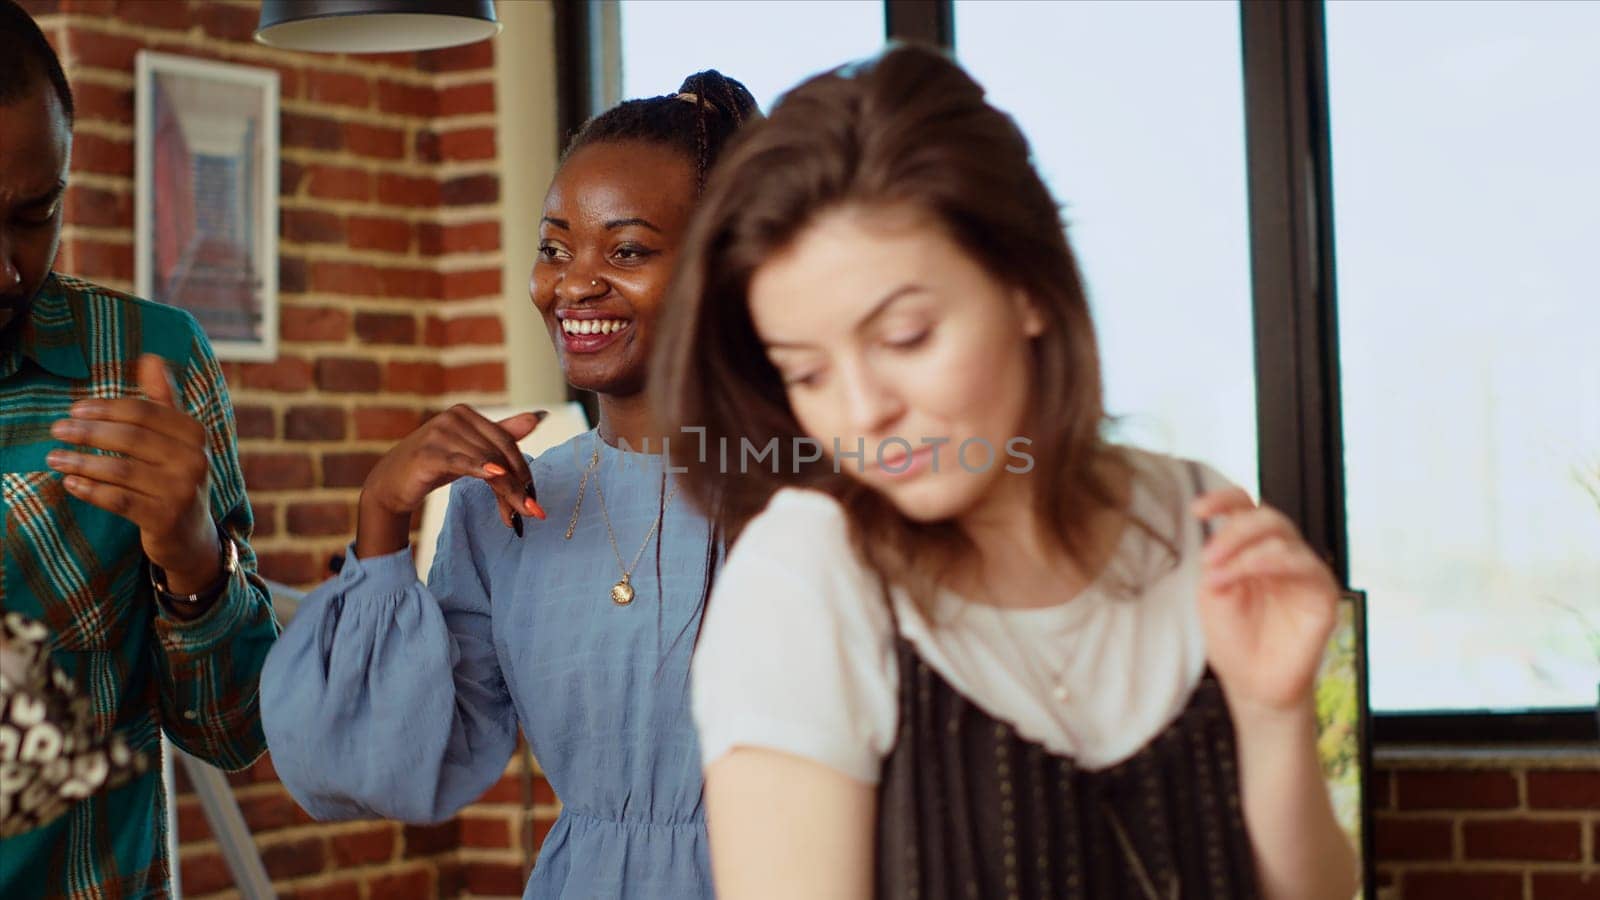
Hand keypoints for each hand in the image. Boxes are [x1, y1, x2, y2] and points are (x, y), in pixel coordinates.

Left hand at [47, 354, 221, 594]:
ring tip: (54, 458)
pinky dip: (90, 490)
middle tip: (57, 430)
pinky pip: (118, 500)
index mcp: (195, 434)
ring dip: (81, 462)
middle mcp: (194, 460)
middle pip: (130, 438)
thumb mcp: (177, 439)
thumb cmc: (175, 477)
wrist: (192, 534)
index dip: (106, 408)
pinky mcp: (165, 518)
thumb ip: (163, 401)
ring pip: (120, 469)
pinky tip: (70, 483)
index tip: (75, 409)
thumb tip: (151, 359)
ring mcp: (181, 490)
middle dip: (88, 432)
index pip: (144, 412)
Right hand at [356, 405, 546, 557]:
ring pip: (488, 462)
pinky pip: (462, 462)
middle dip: (518, 484)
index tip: (534, 497)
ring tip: (516, 514)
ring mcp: (439, 433)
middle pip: (500, 453)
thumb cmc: (432, 466)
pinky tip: (496, 477)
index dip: (523, 470)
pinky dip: (481, 469)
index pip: (506, 442)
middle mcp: (454, 417)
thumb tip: (537, 417)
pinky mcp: (427, 453)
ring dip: (506, 491)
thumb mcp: (469, 451)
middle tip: (532, 511)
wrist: (389, 484)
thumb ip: (501, 435)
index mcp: (466, 414)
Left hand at [1193, 488, 1338, 717]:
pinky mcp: (1322, 592)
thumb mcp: (1212, 595)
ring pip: (1283, 536)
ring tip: (1218, 574)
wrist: (1253, 684)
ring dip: (1244, 549)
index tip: (1198, 508)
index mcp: (1252, 550)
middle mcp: (1280, 555)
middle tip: (1209, 557)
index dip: (1224, 500)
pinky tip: (1242, 574)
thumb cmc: (1234, 640)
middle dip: (1234, 530)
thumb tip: (1221, 542)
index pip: (1246, 510)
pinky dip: (1267, 562)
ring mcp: (1303, 572)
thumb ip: (1218, 562)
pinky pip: (1302, 563)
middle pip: (1266, 517)